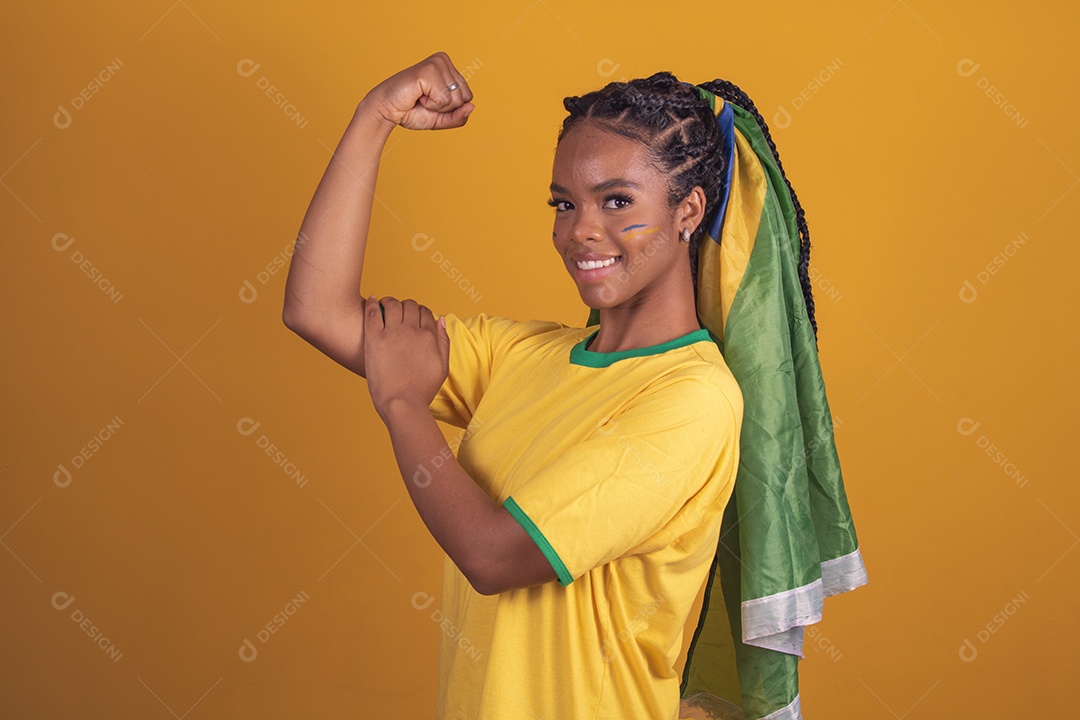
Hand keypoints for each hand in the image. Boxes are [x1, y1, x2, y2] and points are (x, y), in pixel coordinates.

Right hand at [362, 51, 474, 130]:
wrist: (387, 110)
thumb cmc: (411, 110)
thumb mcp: (441, 119)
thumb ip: (458, 117)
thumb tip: (472, 106)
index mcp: (449, 68)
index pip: (468, 97)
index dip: (451, 108)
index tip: (431, 101)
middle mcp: (443, 60)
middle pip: (464, 98)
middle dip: (445, 108)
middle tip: (425, 100)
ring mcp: (436, 63)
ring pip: (455, 99)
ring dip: (436, 106)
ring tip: (420, 97)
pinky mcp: (428, 70)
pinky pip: (443, 99)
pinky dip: (431, 104)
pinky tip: (417, 95)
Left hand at [363, 296, 449, 420]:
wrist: (402, 404)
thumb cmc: (422, 390)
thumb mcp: (442, 367)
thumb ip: (443, 342)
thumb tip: (441, 320)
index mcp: (429, 337)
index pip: (425, 312)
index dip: (419, 311)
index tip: (413, 317)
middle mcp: (412, 331)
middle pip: (409, 305)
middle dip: (405, 306)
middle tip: (398, 311)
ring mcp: (392, 334)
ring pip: (392, 304)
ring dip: (389, 301)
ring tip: (384, 305)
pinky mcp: (374, 339)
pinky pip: (372, 313)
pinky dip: (372, 303)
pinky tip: (371, 300)